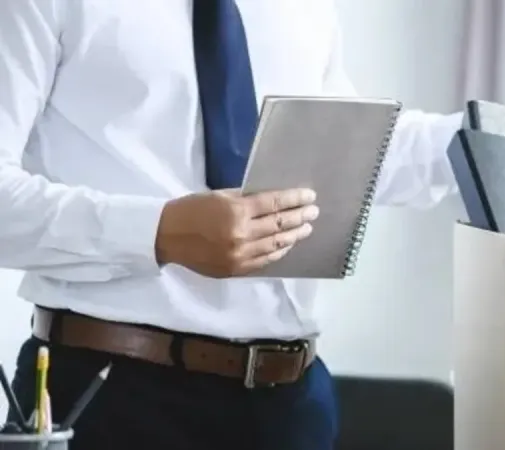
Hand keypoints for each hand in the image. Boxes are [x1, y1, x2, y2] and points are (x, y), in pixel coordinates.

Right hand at [155, 188, 318, 277]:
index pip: (274, 204)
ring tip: (306, 228)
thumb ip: (246, 198)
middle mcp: (241, 234)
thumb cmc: (191, 210)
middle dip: (300, 217)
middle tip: (314, 212)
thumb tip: (274, 199)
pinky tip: (288, 244)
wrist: (165, 237)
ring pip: (276, 244)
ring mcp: (240, 255)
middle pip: (279, 224)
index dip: (295, 199)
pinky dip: (279, 251)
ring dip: (294, 236)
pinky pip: (265, 260)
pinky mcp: (236, 269)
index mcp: (236, 211)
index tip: (310, 196)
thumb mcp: (219, 196)